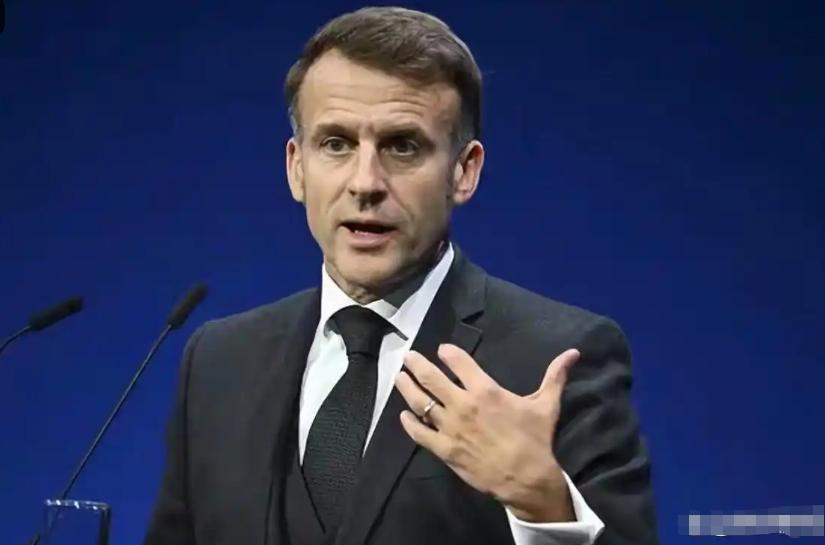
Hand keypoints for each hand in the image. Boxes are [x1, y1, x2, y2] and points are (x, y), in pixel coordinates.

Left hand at [395, 344, 579, 522]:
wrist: (526, 478)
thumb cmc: (535, 439)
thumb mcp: (546, 404)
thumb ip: (555, 375)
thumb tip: (574, 352)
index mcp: (486, 390)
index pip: (459, 362)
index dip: (448, 353)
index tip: (442, 349)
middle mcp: (463, 405)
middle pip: (431, 378)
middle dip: (417, 364)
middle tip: (408, 356)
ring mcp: (451, 428)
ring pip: (420, 403)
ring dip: (407, 387)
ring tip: (399, 377)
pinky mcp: (445, 449)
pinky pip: (420, 434)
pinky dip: (409, 424)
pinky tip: (403, 416)